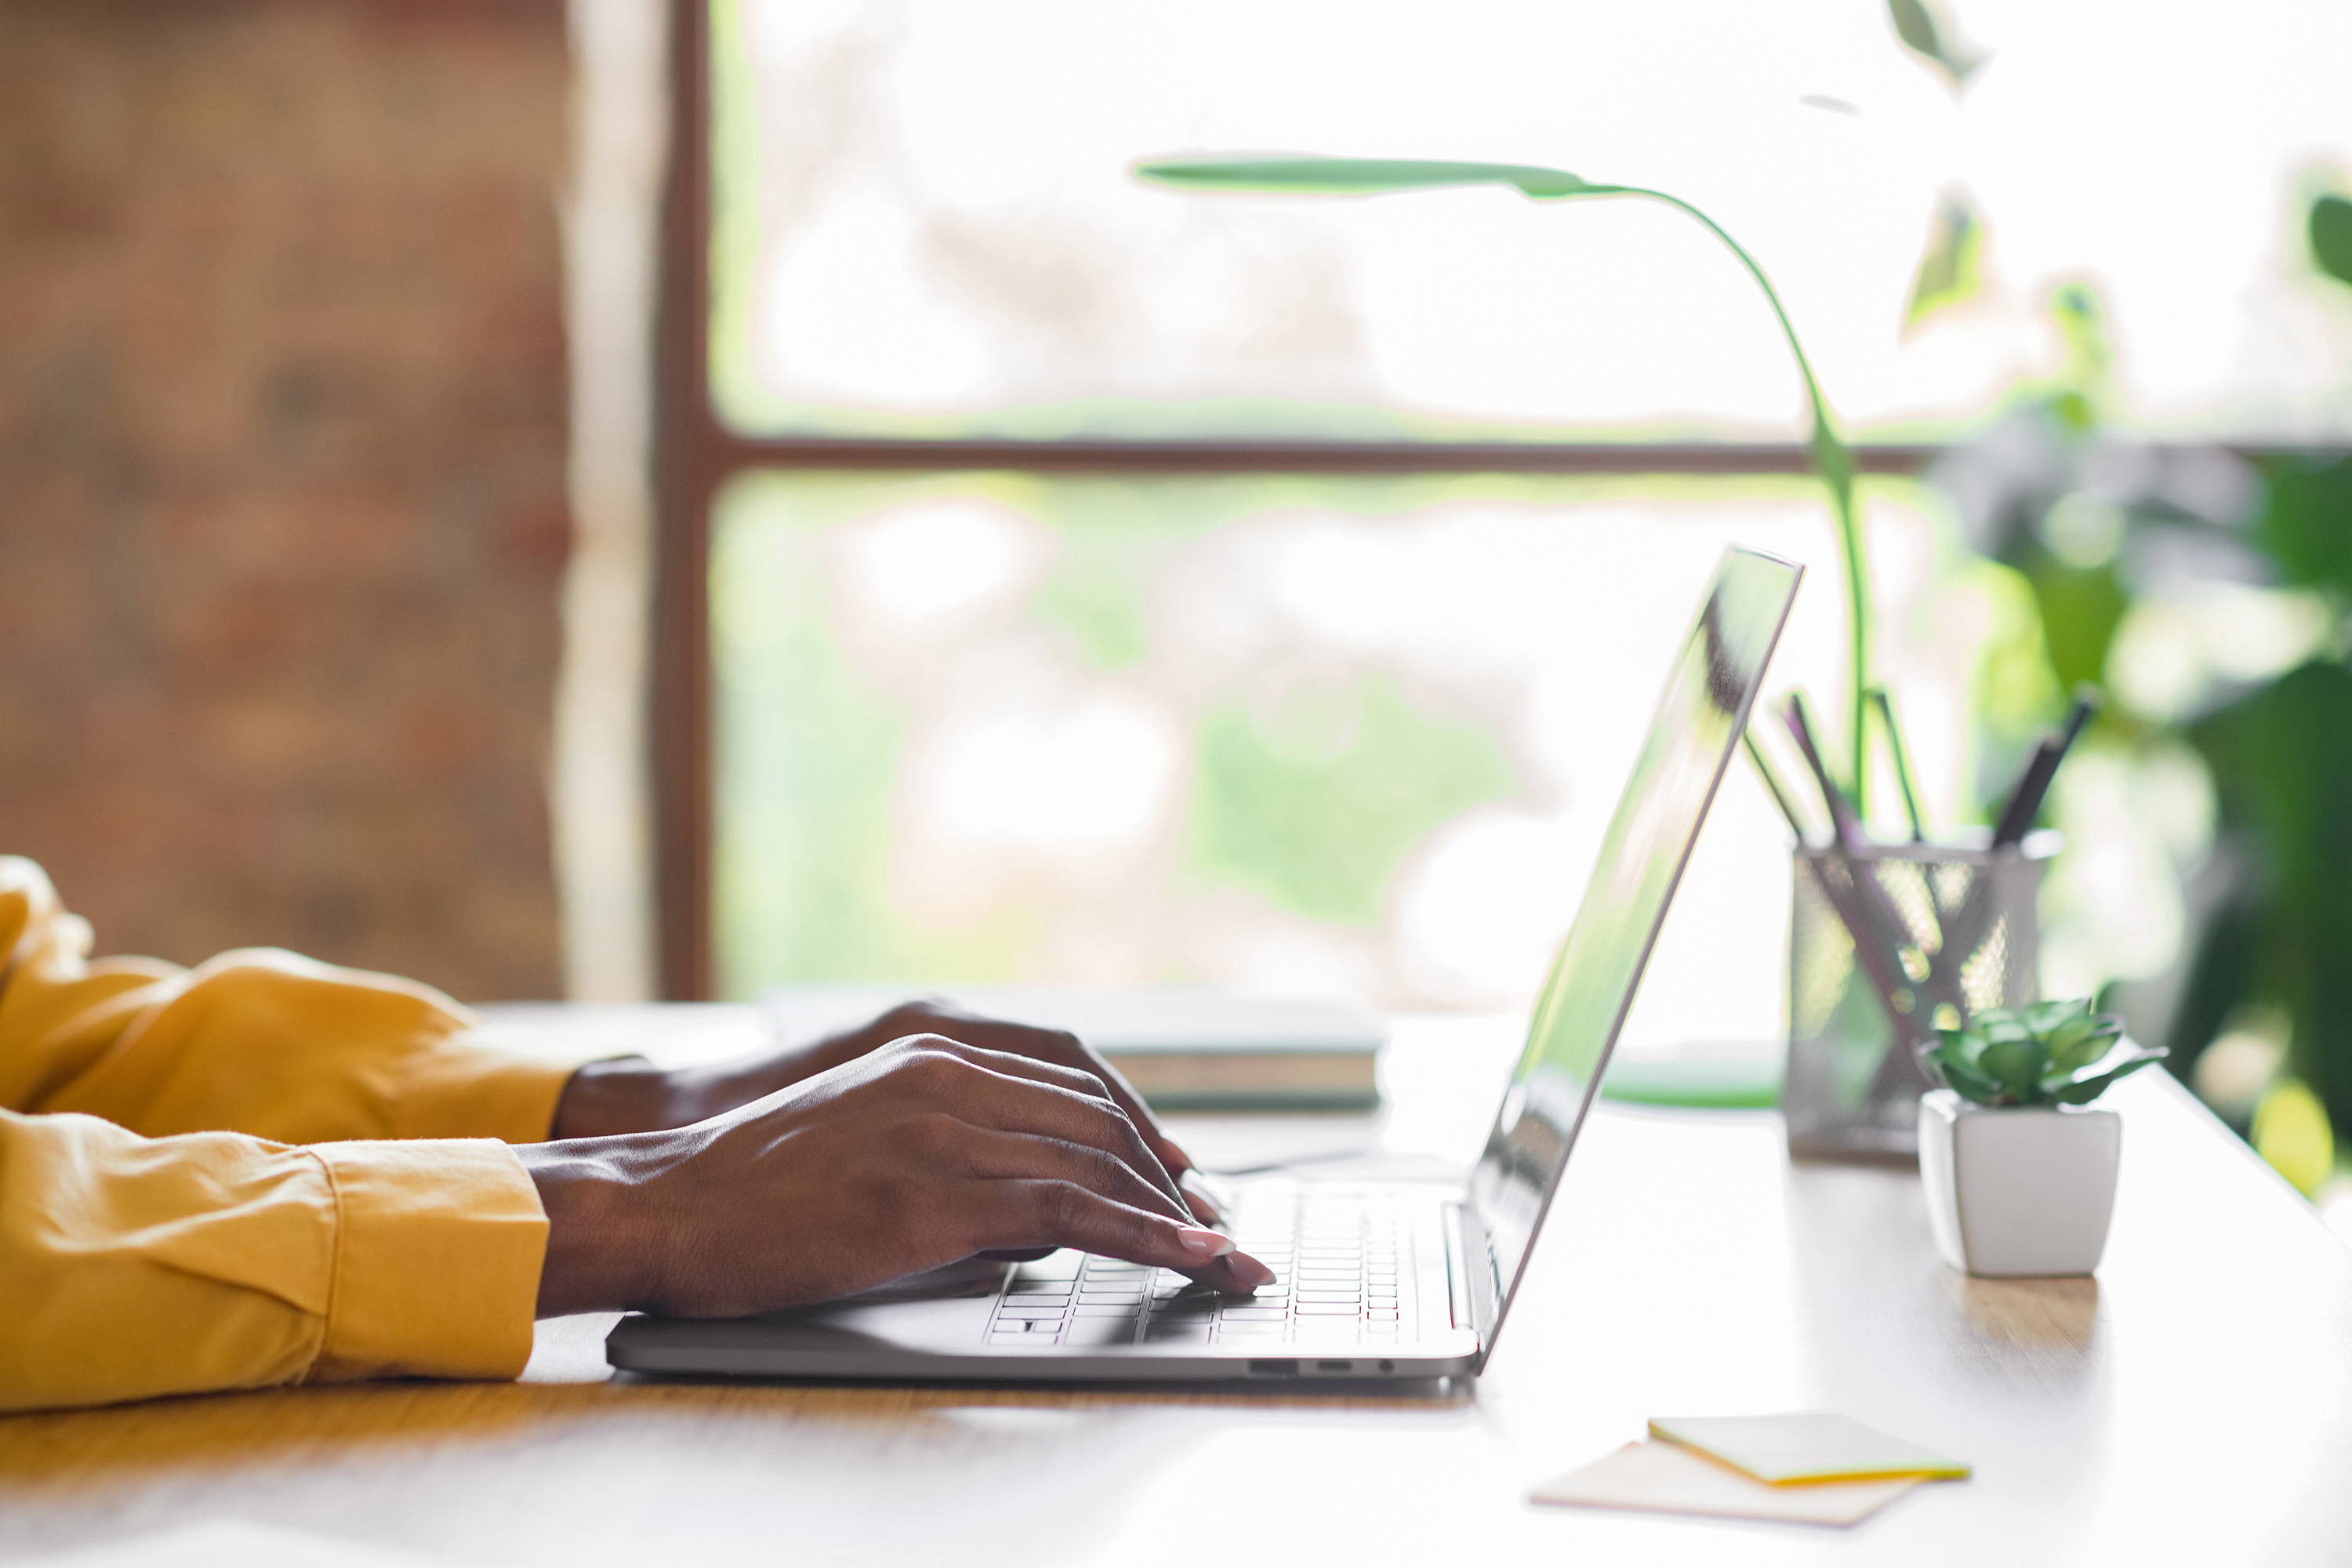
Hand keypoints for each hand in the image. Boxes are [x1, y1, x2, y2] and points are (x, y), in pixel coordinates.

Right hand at [521, 1031, 1271, 1317]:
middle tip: (1217, 1220)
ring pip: (1096, 1159)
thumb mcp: (863, 1129)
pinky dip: (1141, 1233)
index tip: (1180, 1167)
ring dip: (1175, 1210)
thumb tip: (1031, 1208)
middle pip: (1099, 1113)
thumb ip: (950, 1142)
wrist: (664, 1201)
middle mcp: (945, 1073)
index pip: (1073, 1071)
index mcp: (930, 1047)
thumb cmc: (751, 1183)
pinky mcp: (929, 1196)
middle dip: (1170, 1171)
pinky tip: (1181, 1255)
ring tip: (1224, 1253)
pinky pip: (1068, 1211)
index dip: (1140, 1121)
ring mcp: (939, 1130)